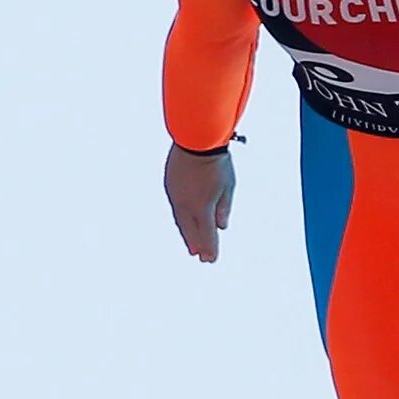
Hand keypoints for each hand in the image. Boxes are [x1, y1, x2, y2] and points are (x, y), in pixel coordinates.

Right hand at [164, 143, 235, 261]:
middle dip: (197, 245)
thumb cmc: (216, 161)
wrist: (196, 139)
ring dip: (187, 234)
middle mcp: (186, 206)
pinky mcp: (170, 186)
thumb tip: (221, 227)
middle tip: (200, 257)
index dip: (210, 249)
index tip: (211, 260)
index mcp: (202, 208)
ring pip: (181, 221)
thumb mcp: (228, 186)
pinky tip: (185, 222)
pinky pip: (176, 208)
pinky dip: (182, 219)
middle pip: (191, 232)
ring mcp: (176, 196)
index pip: (206, 235)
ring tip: (192, 246)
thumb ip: (224, 208)